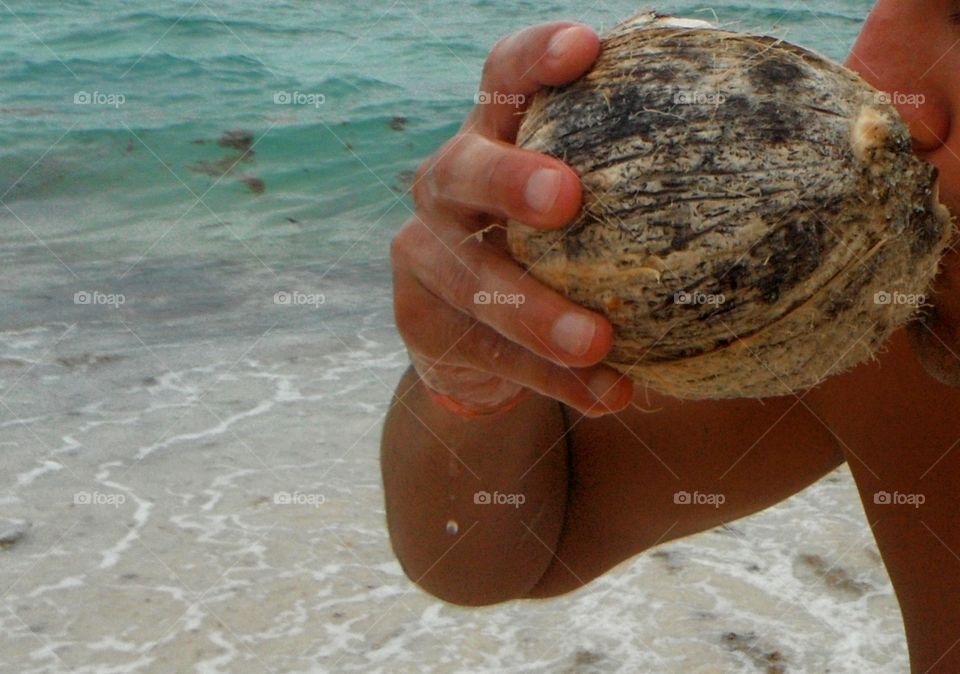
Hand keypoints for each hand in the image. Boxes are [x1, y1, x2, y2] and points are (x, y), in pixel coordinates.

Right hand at [390, 22, 633, 417]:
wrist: (480, 343)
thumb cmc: (560, 254)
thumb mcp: (593, 209)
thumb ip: (656, 177)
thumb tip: (808, 150)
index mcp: (495, 138)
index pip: (503, 79)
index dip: (534, 58)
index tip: (586, 47)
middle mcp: (447, 185)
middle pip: (461, 169)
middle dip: (508, 179)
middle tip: (566, 199)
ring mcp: (426, 254)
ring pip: (472, 279)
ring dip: (535, 311)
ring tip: (597, 341)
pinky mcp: (420, 321)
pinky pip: (488, 352)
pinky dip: (551, 378)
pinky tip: (609, 392)